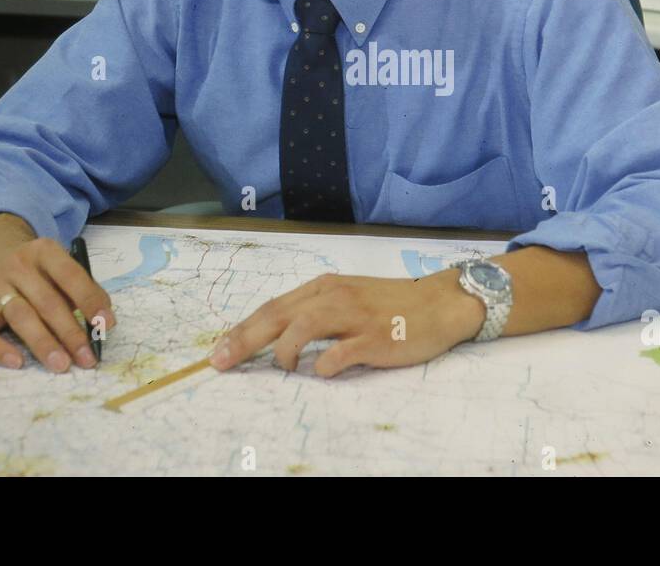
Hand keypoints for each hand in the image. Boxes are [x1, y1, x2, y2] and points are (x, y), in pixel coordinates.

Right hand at [0, 235, 114, 373]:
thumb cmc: (36, 270)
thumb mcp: (58, 268)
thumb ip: (81, 289)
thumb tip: (103, 322)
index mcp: (44, 252)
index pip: (70, 275)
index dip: (90, 300)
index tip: (106, 325)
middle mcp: (17, 265)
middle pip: (47, 302)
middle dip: (70, 333)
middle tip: (87, 359)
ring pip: (20, 316)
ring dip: (43, 343)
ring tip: (61, 365)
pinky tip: (17, 363)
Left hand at [209, 269, 485, 377]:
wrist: (439, 304)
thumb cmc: (391, 305)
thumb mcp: (348, 297)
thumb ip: (316, 311)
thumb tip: (275, 336)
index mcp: (324, 288)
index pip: (272, 307)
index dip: (242, 329)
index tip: (219, 351)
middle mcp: (334, 297)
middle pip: (277, 315)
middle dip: (244, 340)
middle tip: (221, 362)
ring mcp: (354, 317)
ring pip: (302, 327)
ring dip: (284, 351)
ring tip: (285, 367)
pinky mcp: (374, 339)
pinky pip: (338, 354)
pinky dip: (322, 366)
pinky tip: (323, 371)